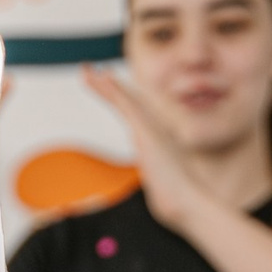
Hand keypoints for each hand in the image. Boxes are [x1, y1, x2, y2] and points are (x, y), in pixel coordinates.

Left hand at [82, 63, 215, 232]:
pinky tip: (102, 78)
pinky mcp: (145, 130)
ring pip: (124, 99)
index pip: (132, 114)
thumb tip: (161, 197)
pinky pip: (126, 104)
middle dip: (107, 87)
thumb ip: (162, 185)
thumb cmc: (175, 197)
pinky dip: (113, 90)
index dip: (117, 99)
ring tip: (87, 71)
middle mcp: (153, 128)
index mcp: (154, 139)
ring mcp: (150, 127)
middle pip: (126, 101)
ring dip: (105, 85)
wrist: (185, 200)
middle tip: (88, 71)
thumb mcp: (162, 187)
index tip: (104, 86)